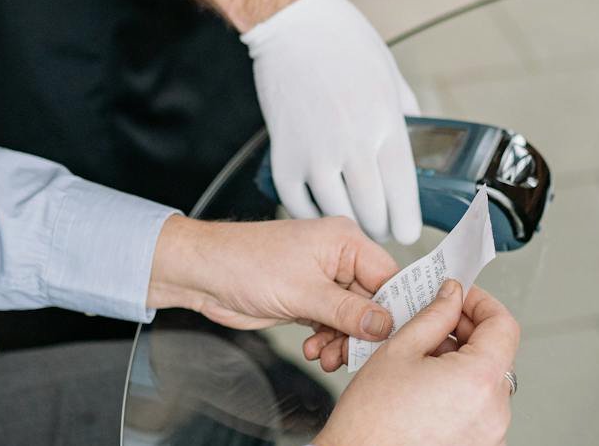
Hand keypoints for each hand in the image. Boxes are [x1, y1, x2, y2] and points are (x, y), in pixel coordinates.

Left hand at [147, 214, 400, 340]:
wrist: (204, 273)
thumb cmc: (244, 263)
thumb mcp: (303, 291)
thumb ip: (348, 311)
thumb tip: (385, 325)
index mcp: (344, 241)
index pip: (389, 277)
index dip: (394, 310)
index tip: (394, 339)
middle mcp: (338, 258)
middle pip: (373, 303)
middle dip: (363, 333)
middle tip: (352, 355)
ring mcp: (322, 280)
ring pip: (353, 319)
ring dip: (342, 342)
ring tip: (325, 356)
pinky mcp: (307, 298)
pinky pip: (332, 324)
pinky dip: (327, 341)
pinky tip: (314, 350)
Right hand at [241, 0, 421, 242]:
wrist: (295, 26)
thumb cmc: (345, 41)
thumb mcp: (391, 74)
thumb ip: (404, 111)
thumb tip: (415, 136)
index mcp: (386, 123)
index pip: (403, 192)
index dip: (406, 222)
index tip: (406, 232)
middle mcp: (354, 143)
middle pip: (372, 211)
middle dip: (379, 227)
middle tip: (379, 228)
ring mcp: (316, 151)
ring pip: (335, 211)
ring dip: (346, 223)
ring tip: (350, 222)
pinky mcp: (284, 153)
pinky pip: (296, 200)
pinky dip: (307, 212)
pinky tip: (316, 209)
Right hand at [312, 280, 518, 445]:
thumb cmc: (372, 417)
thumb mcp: (400, 349)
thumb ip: (434, 315)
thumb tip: (451, 295)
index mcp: (479, 381)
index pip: (503, 325)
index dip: (481, 302)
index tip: (461, 296)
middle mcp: (495, 412)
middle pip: (496, 353)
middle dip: (467, 331)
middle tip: (434, 321)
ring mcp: (491, 434)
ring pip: (486, 380)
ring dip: (462, 360)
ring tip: (423, 358)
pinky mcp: (480, 445)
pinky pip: (480, 406)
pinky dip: (460, 389)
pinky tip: (428, 385)